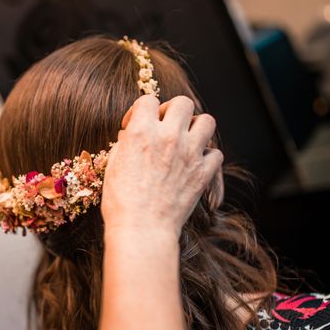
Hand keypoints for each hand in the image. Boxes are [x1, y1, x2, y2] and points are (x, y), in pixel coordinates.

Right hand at [102, 95, 222, 237]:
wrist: (142, 229)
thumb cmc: (120, 202)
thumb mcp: (113, 167)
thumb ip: (125, 145)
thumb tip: (129, 136)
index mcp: (141, 132)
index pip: (148, 100)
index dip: (141, 110)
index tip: (135, 124)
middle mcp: (168, 136)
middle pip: (183, 103)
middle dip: (173, 111)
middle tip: (165, 126)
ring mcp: (189, 153)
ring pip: (207, 121)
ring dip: (196, 128)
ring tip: (186, 140)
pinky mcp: (203, 173)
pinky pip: (216, 153)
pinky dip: (208, 157)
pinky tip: (195, 164)